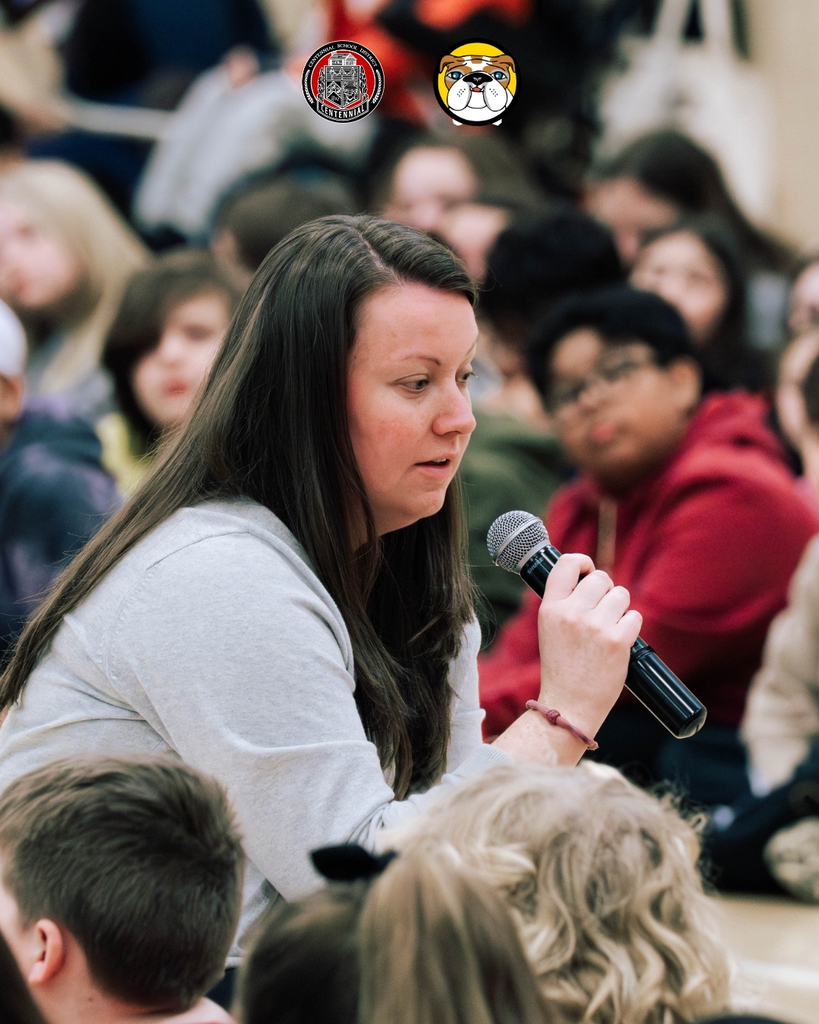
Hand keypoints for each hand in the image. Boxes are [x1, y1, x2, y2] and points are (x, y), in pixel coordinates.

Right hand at [536, 554, 640, 738]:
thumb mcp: (550, 629)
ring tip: (609, 628)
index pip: (566, 564)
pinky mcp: (617, 641)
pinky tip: (619, 641)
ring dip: (620, 608)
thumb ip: (565, 602)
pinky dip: (630, 627)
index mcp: (550, 608)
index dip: (582, 562)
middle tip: (602, 610)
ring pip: (621, 594)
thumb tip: (590, 576)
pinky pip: (634, 616)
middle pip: (601, 578)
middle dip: (606, 590)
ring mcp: (595, 626)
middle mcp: (571, 613)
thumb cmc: (562, 667)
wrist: (569, 705)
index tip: (588, 570)